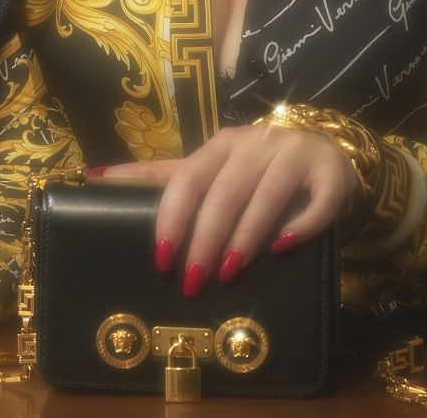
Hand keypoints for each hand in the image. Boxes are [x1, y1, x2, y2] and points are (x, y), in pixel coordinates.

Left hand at [102, 123, 358, 294]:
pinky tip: (283, 248)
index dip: (171, 218)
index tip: (158, 259)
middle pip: (223, 192)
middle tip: (191, 282)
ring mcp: (294, 156)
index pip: (187, 179)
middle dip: (204, 239)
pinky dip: (299, 225)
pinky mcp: (331, 174)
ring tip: (227, 273)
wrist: (324, 153)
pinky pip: (317, 202)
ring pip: (266, 196)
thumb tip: (95, 177)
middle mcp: (254, 144)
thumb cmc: (255, 167)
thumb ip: (160, 177)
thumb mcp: (209, 169)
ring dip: (244, 237)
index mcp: (220, 146)